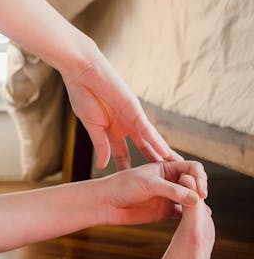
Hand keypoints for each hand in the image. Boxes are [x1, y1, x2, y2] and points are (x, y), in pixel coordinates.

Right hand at [62, 51, 180, 170]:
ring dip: (161, 155)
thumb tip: (103, 166)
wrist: (83, 74)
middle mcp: (125, 126)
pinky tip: (165, 153)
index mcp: (111, 130)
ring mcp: (131, 119)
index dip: (127, 168)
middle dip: (151, 164)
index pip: (122, 154)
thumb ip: (100, 145)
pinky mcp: (134, 110)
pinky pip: (147, 129)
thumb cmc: (83, 95)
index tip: (134, 185)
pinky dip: (156, 141)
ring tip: (175, 170)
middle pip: (142, 150)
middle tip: (164, 181)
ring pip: (150, 141)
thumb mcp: (91, 126)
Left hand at [98, 160, 209, 225]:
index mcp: (166, 167)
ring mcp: (169, 196)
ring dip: (199, 206)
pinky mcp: (166, 211)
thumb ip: (172, 190)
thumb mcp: (148, 184)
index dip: (200, 177)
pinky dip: (191, 217)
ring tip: (203, 215)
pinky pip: (184, 214)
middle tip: (200, 202)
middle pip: (196, 183)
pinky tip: (195, 223)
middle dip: (201, 191)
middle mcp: (170, 180)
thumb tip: (197, 200)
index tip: (200, 191)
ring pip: (192, 199)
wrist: (105, 204)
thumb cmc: (122, 187)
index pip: (193, 168)